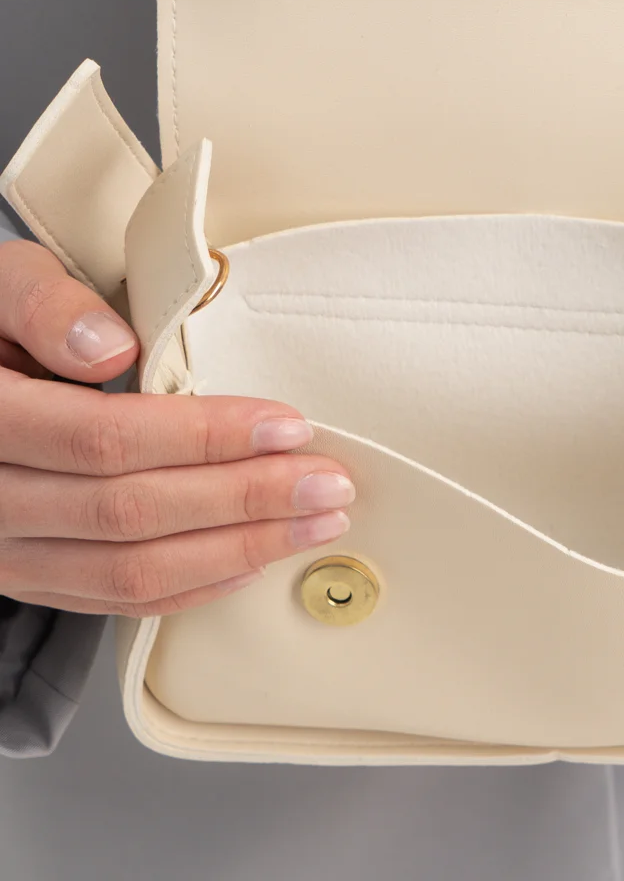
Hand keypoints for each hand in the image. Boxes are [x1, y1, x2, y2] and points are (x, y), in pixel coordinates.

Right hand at [0, 240, 353, 616]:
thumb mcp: (2, 285)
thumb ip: (46, 305)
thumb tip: (110, 349)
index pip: (106, 439)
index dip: (205, 436)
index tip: (287, 426)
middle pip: (130, 513)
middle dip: (245, 500)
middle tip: (329, 483)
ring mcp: (3, 548)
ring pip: (127, 572)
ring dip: (236, 550)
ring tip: (315, 523)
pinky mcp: (26, 575)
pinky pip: (111, 601)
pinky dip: (192, 585)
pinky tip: (252, 560)